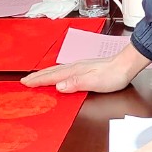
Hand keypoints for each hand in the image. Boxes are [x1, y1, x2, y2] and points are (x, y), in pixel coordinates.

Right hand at [23, 43, 148, 92]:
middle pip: (52, 72)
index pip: (52, 77)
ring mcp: (80, 66)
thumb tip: (59, 86)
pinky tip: (58, 74)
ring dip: (45, 74)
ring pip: (57, 70)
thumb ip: (76, 83)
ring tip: (36, 76)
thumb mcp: (94, 82)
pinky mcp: (85, 67)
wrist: (126, 65)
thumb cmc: (113, 75)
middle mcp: (75, 67)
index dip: (38, 80)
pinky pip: (65, 70)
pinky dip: (55, 73)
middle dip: (37, 76)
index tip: (26, 83)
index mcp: (75, 71)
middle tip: (25, 79)